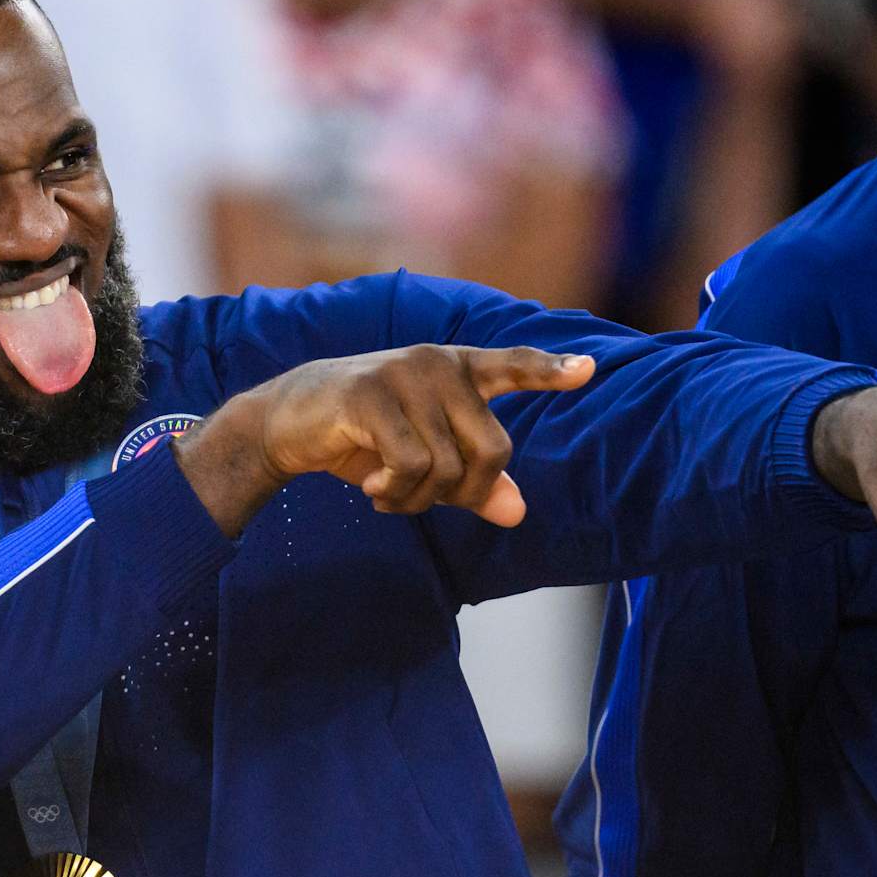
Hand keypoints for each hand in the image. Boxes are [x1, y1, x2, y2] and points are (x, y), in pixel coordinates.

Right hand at [174, 345, 595, 536]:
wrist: (287, 422)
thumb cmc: (363, 437)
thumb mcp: (423, 461)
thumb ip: (472, 483)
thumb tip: (517, 512)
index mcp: (457, 370)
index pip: (513, 366)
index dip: (550, 372)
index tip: (589, 371)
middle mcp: (437, 364)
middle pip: (493, 450)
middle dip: (462, 493)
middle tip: (420, 499)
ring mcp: (405, 375)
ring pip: (448, 468)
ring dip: (417, 500)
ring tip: (386, 491)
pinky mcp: (371, 395)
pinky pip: (411, 466)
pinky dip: (395, 494)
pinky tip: (371, 488)